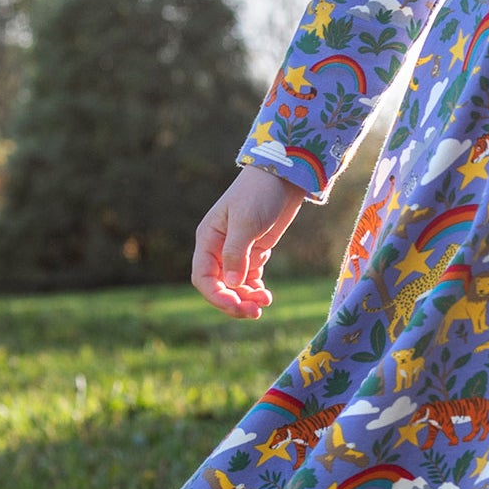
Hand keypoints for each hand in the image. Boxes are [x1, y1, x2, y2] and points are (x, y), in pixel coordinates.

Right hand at [192, 166, 308, 319]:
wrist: (284, 176)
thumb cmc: (259, 193)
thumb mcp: (246, 221)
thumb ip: (237, 253)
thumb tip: (232, 284)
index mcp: (208, 240)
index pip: (203, 277)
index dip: (217, 296)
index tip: (236, 305)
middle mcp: (218, 248)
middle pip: (219, 285)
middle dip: (234, 301)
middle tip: (255, 312)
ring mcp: (237, 251)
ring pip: (235, 285)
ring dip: (247, 297)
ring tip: (265, 303)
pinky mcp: (255, 251)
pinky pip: (249, 278)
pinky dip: (255, 289)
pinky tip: (266, 296)